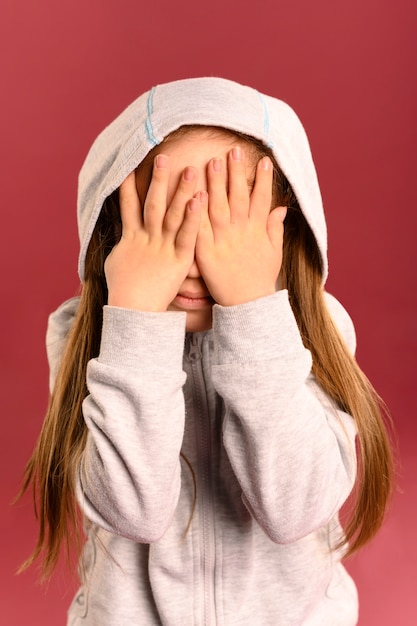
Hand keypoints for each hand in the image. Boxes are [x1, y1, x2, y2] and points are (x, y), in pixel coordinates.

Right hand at [104, 155, 201, 310]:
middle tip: (164, 156)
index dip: (129, 186)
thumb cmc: (123, 293)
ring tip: (191, 169)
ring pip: (172, 214)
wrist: (133, 312)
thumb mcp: (116, 265)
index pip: (129, 206)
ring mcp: (163, 247)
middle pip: (153, 203)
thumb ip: (122, 248)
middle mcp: (147, 238)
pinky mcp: (179, 259)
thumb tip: (121, 242)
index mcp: (131, 238)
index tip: (130, 165)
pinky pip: (187, 234)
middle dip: (158, 179)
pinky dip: (194, 217)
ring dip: (181, 190)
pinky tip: (201, 199)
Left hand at [195, 147, 286, 306]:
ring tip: (213, 161)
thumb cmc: (260, 279)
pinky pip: (200, 229)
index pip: (262, 199)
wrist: (247, 306)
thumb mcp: (274, 253)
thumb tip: (281, 208)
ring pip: (218, 207)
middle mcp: (241, 233)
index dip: (264, 180)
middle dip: (236, 174)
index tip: (265, 160)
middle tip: (233, 151)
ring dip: (216, 184)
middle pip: (238, 197)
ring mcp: (223, 242)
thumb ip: (275, 229)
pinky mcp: (206, 253)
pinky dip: (197, 212)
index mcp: (257, 231)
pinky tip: (194, 194)